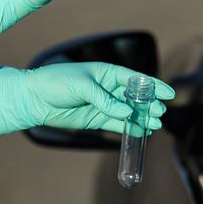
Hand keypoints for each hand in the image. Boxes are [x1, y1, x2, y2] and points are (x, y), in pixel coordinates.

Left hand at [0, 62, 174, 136]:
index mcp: (107, 72)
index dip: (153, 85)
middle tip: (160, 112)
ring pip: (128, 111)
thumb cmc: (56, 82)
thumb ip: (105, 100)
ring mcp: (103, 104)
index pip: (136, 78)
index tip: (169, 93)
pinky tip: (141, 131)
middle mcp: (108, 88)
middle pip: (135, 96)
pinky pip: (117, 123)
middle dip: (150, 104)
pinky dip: (129, 127)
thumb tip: (126, 111)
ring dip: (142, 117)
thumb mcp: (82, 86)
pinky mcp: (96, 118)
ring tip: (155, 124)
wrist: (33, 97)